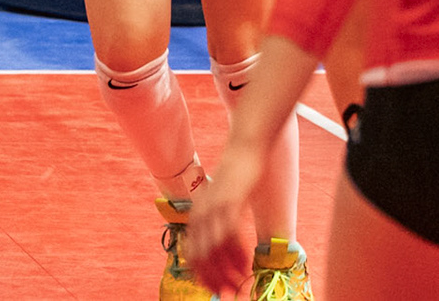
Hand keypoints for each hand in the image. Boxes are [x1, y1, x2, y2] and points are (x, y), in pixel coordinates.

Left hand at [184, 172, 256, 295]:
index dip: (202, 275)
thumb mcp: (224, 203)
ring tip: (239, 282)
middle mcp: (201, 213)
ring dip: (227, 270)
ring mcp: (214, 208)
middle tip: (228, 292)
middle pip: (201, 256)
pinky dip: (237, 253)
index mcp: (197, 215)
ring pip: (214, 249)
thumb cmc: (237, 179)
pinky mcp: (230, 202)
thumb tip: (225, 250)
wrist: (244, 151)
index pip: (192, 254)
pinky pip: (230, 235)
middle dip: (214, 278)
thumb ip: (221, 223)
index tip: (214, 289)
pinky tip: (246, 263)